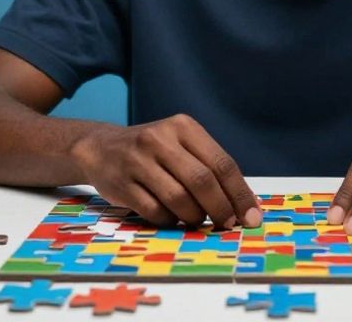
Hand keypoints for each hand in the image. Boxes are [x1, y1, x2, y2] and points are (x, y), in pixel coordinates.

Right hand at [70, 114, 261, 228]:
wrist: (100, 147)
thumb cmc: (153, 152)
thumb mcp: (181, 146)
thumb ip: (211, 169)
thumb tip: (248, 206)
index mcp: (182, 126)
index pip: (221, 163)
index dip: (240, 194)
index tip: (252, 217)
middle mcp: (158, 139)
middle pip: (202, 181)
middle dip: (221, 209)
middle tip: (227, 224)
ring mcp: (137, 161)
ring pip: (179, 200)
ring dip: (194, 217)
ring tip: (195, 218)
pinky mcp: (121, 184)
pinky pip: (156, 212)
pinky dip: (170, 221)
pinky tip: (170, 216)